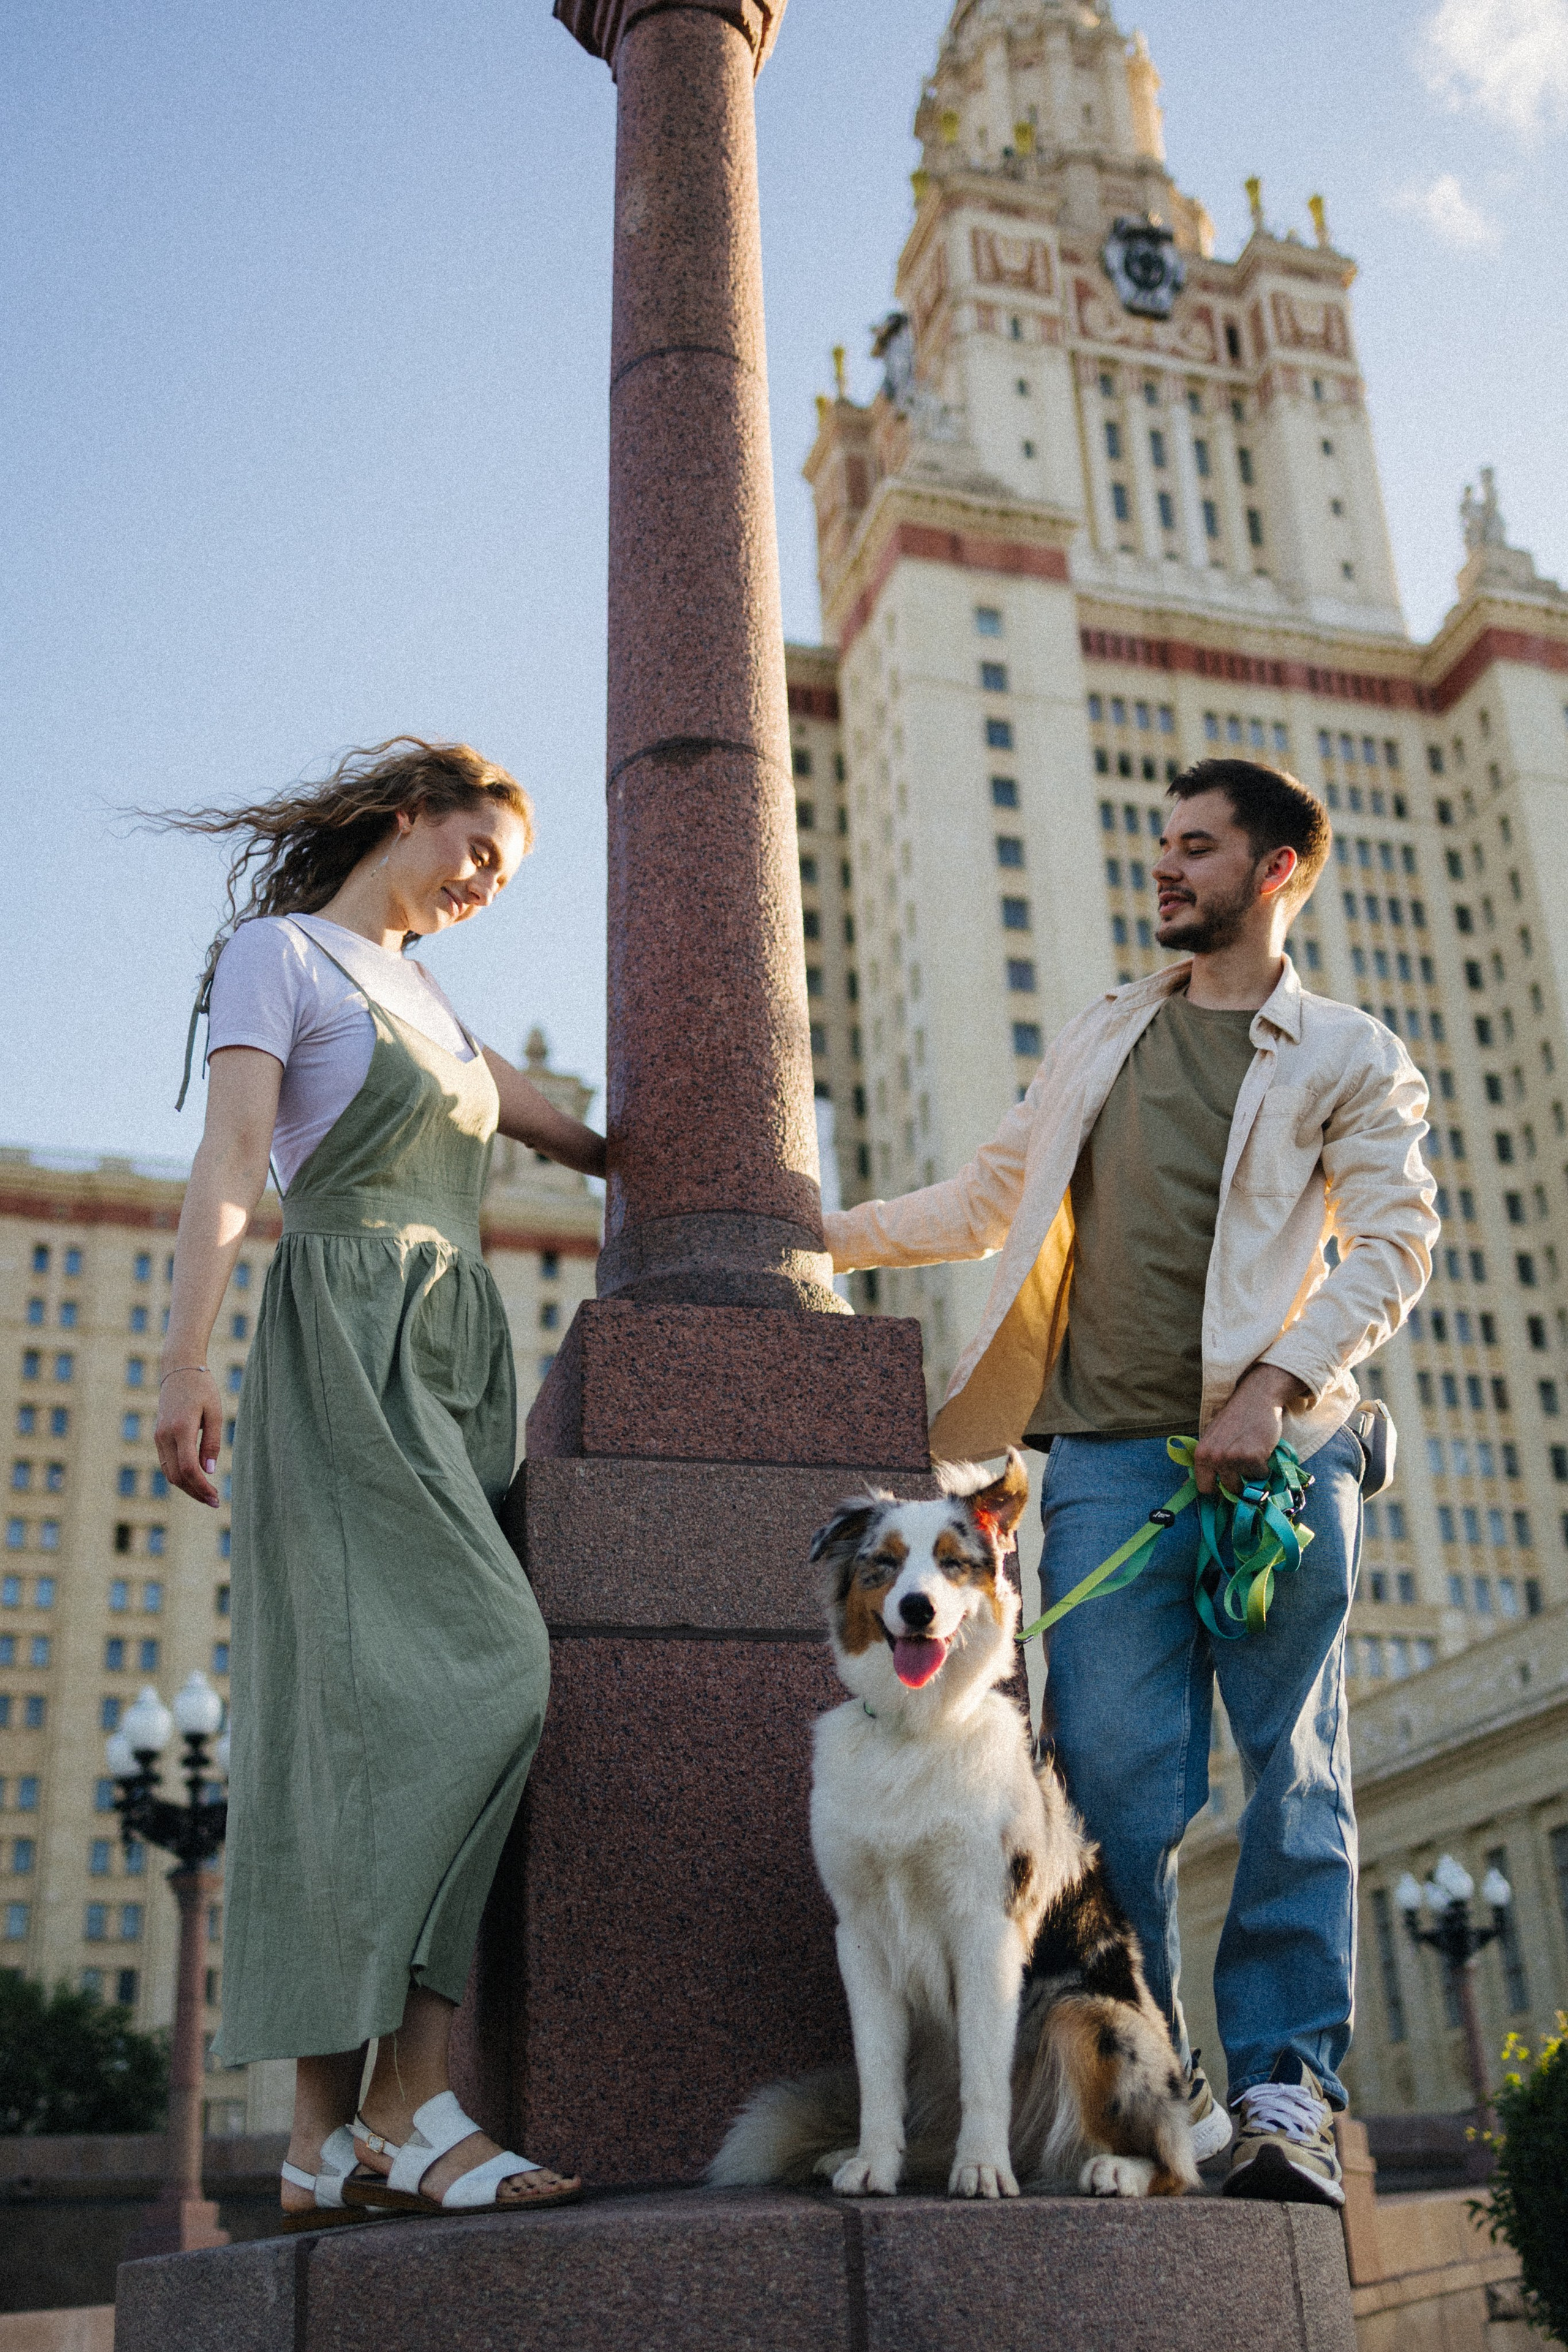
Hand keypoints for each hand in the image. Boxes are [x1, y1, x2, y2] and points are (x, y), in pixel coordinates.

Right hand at [155, 1368, 223, 1506]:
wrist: (179, 1370)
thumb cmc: (202, 1388)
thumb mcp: (215, 1413)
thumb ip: (212, 1442)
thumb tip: (209, 1471)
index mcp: (181, 1428)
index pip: (188, 1468)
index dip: (201, 1487)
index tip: (216, 1497)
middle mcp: (165, 1435)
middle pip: (176, 1476)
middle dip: (195, 1492)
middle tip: (215, 1501)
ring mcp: (158, 1437)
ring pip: (169, 1473)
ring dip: (187, 1487)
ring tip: (207, 1495)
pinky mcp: (158, 1436)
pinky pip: (167, 1464)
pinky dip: (179, 1476)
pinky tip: (196, 1480)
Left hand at [1193, 1364, 1307, 1496]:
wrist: (1256, 1399)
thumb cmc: (1235, 1419)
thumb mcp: (1212, 1438)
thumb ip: (1207, 1461)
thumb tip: (1199, 1489)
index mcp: (1201, 1454)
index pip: (1204, 1488)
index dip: (1217, 1489)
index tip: (1226, 1483)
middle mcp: (1214, 1458)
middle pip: (1229, 1489)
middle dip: (1238, 1482)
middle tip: (1244, 1464)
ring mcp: (1233, 1458)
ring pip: (1246, 1483)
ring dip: (1252, 1473)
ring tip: (1251, 1452)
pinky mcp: (1253, 1457)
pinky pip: (1261, 1474)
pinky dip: (1264, 1466)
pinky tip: (1261, 1449)